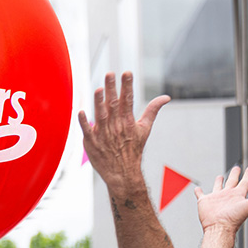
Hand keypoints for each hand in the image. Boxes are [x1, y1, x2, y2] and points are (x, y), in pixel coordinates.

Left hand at [77, 72, 168, 191]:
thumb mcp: (145, 129)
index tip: (127, 73)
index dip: (127, 86)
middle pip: (113, 105)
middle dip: (112, 89)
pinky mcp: (92, 143)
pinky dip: (85, 123)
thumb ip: (152, 110)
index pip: (128, 100)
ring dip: (99, 103)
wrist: (123, 174)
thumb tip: (166, 97)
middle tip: (110, 74)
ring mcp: (103, 135)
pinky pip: (87, 132)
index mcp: (128, 121)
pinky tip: (81, 112)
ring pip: (101, 116)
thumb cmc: (133, 149)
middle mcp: (116, 127)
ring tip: (99, 89)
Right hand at [194, 166, 247, 236]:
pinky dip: (199, 191)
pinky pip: (201, 194)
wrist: (219, 228)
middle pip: (232, 181)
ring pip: (218, 187)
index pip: (246, 182)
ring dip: (219, 181)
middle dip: (235, 174)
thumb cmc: (234, 219)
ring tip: (220, 177)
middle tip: (237, 167)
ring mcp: (216, 198)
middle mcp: (228, 196)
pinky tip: (198, 189)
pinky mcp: (205, 201)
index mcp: (238, 195)